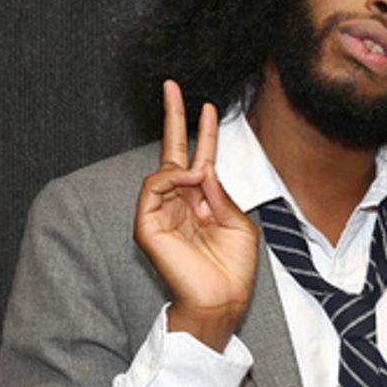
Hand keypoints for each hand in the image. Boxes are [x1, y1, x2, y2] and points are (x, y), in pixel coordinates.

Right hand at [134, 80, 258, 349]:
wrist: (222, 300)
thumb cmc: (234, 269)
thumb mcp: (238, 223)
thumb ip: (220, 194)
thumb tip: (201, 168)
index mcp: (203, 202)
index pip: (200, 158)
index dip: (204, 132)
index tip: (210, 106)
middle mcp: (180, 203)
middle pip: (173, 153)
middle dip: (173, 118)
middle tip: (171, 85)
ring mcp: (161, 213)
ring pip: (164, 169)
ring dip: (185, 165)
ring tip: (200, 176)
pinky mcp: (147, 224)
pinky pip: (153, 186)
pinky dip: (171, 177)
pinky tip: (189, 180)